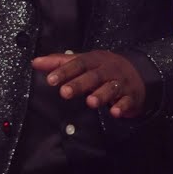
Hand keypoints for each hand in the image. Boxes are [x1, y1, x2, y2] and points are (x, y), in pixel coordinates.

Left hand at [31, 50, 145, 117]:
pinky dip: (121, 107)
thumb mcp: (83, 62)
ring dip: (101, 95)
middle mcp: (108, 70)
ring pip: (111, 88)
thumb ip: (59, 62)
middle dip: (79, 84)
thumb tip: (35, 62)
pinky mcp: (130, 96)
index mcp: (94, 60)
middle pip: (93, 76)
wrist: (137, 72)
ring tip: (90, 102)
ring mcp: (120, 83)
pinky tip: (114, 112)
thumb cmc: (103, 68)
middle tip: (65, 92)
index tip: (50, 80)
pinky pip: (126, 101)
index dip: (64, 71)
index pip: (78, 63)